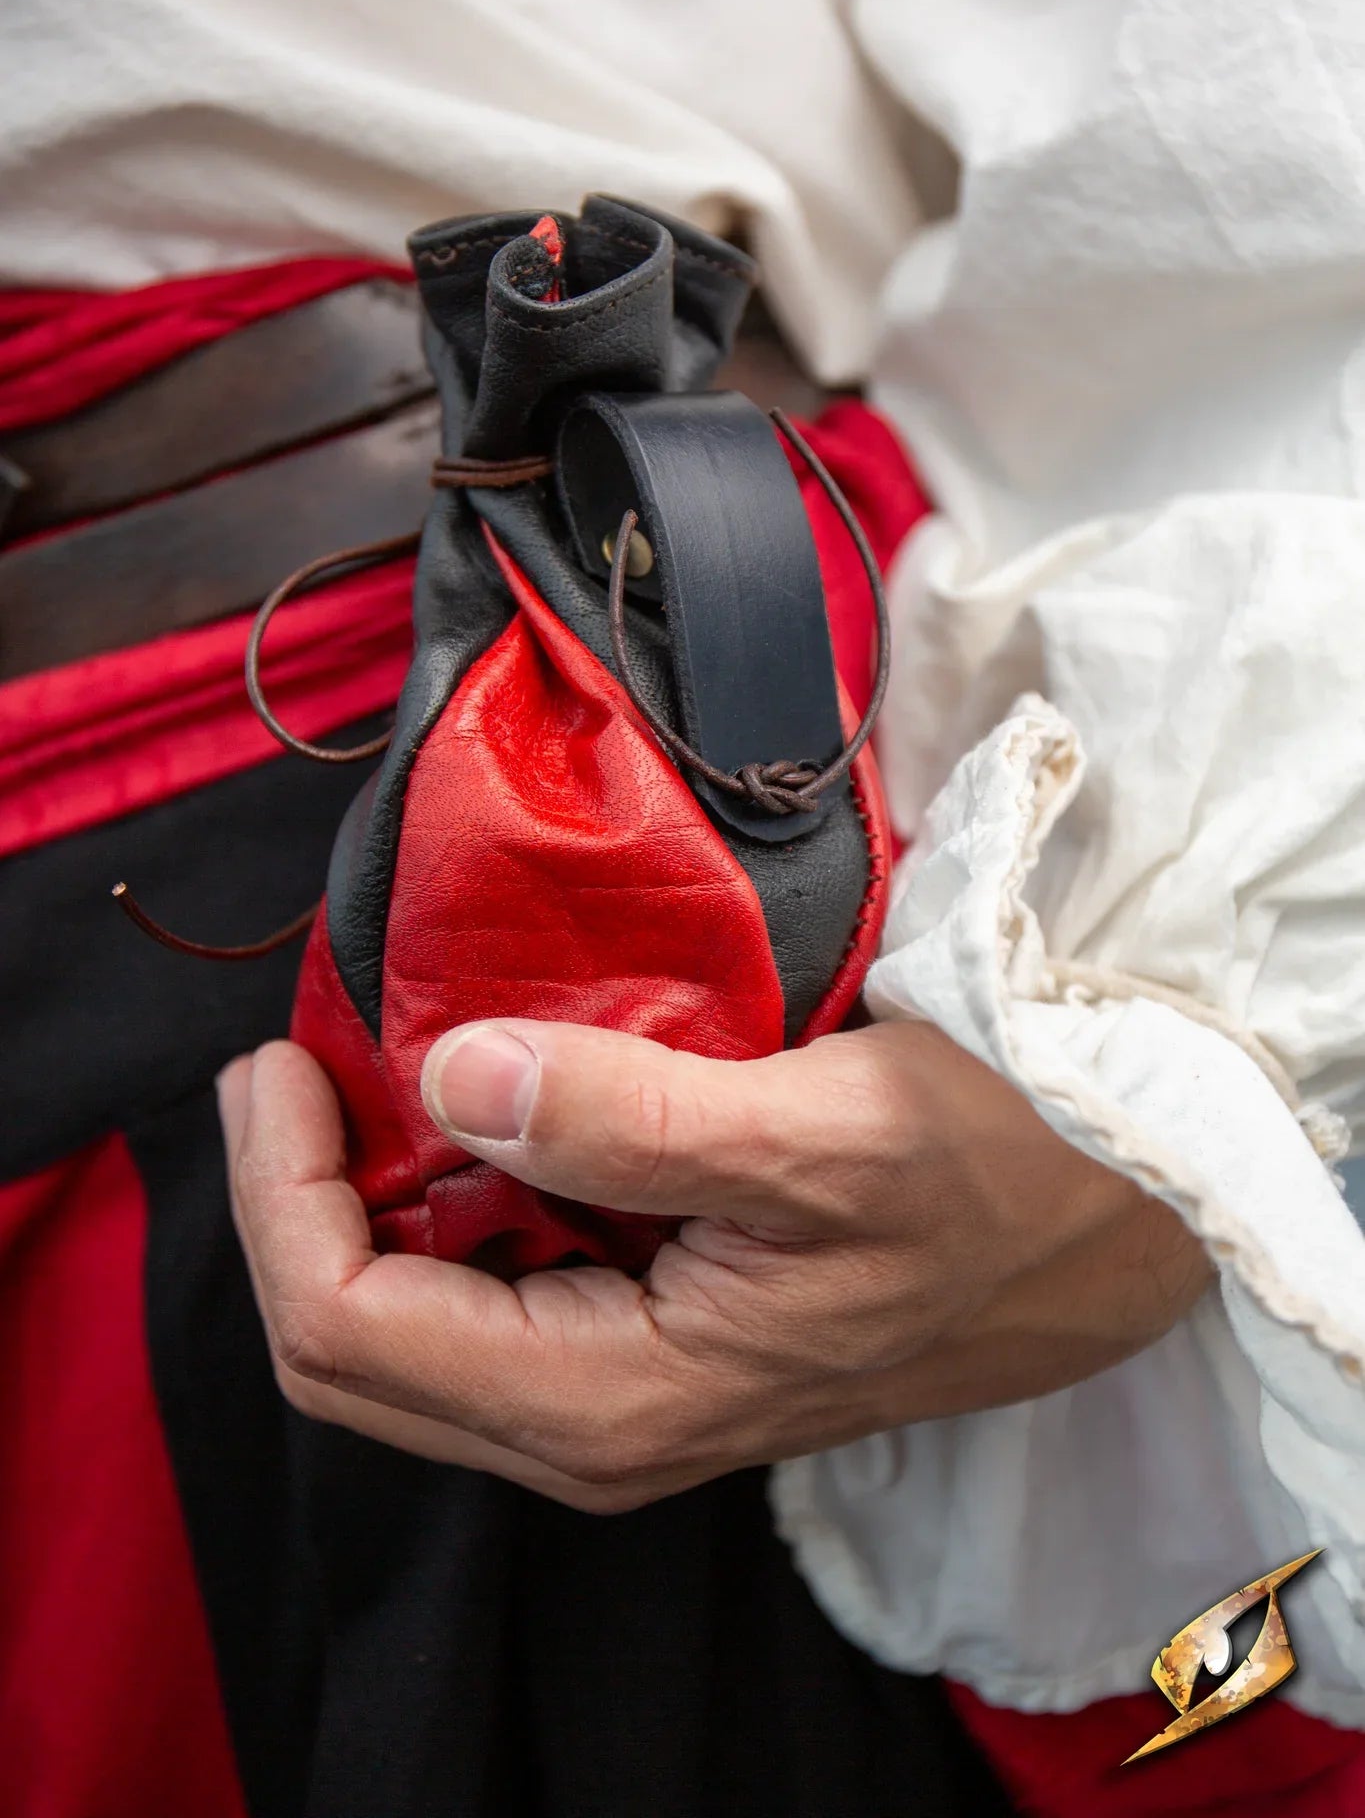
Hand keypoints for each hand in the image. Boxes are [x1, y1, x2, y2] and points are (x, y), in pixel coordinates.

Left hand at [218, 1019, 1210, 1511]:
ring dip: (356, 1207)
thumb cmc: (999, 1173)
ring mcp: (617, 1401)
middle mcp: (591, 1431)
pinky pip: (482, 1303)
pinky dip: (437, 1210)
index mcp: (611, 1402)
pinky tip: (466, 1114)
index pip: (347, 1324)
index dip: (279, 1190)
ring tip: (360, 1075)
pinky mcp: (647, 1352)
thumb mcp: (827, 1135)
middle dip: (292, 1204)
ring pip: (406, 1333)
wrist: (1117, 1227)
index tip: (282, 1058)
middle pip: (350, 1350)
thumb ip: (630, 1120)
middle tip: (298, 1060)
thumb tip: (450, 1076)